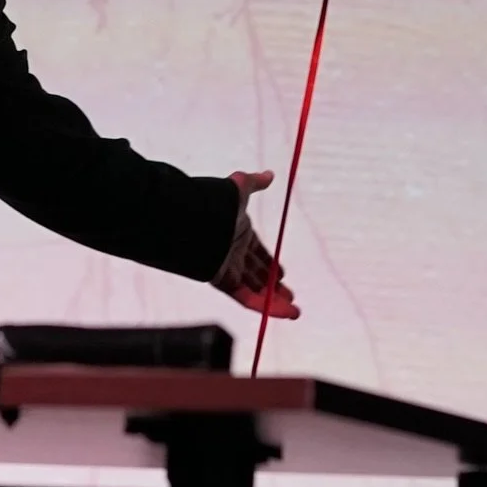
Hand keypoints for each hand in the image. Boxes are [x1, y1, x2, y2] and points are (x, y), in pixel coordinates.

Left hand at [211, 169, 299, 319]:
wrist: (192, 220)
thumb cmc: (216, 202)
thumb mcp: (239, 189)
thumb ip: (254, 183)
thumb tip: (270, 175)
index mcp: (238, 233)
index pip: (258, 252)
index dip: (270, 264)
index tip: (283, 273)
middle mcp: (233, 252)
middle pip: (257, 274)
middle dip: (273, 286)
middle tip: (289, 294)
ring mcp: (227, 268)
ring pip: (255, 290)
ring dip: (275, 301)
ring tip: (294, 310)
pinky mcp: (223, 282)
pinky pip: (247, 298)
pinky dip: (266, 307)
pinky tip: (286, 312)